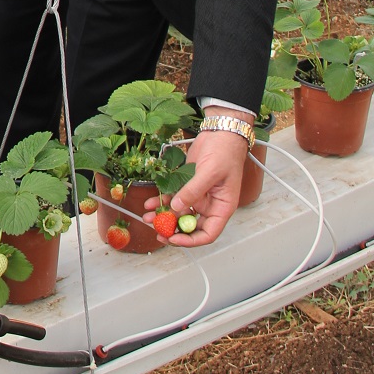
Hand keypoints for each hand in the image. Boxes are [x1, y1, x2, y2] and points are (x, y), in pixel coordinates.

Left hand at [145, 126, 247, 246]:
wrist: (220, 133)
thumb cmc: (225, 152)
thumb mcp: (210, 173)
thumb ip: (193, 191)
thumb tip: (177, 207)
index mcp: (222, 208)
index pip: (208, 234)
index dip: (191, 240)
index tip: (173, 239)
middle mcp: (210, 205)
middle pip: (190, 226)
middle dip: (173, 230)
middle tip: (157, 231)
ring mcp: (198, 196)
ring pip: (179, 213)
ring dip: (164, 216)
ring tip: (148, 217)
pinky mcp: (188, 186)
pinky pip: (173, 198)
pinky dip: (162, 201)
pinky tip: (150, 203)